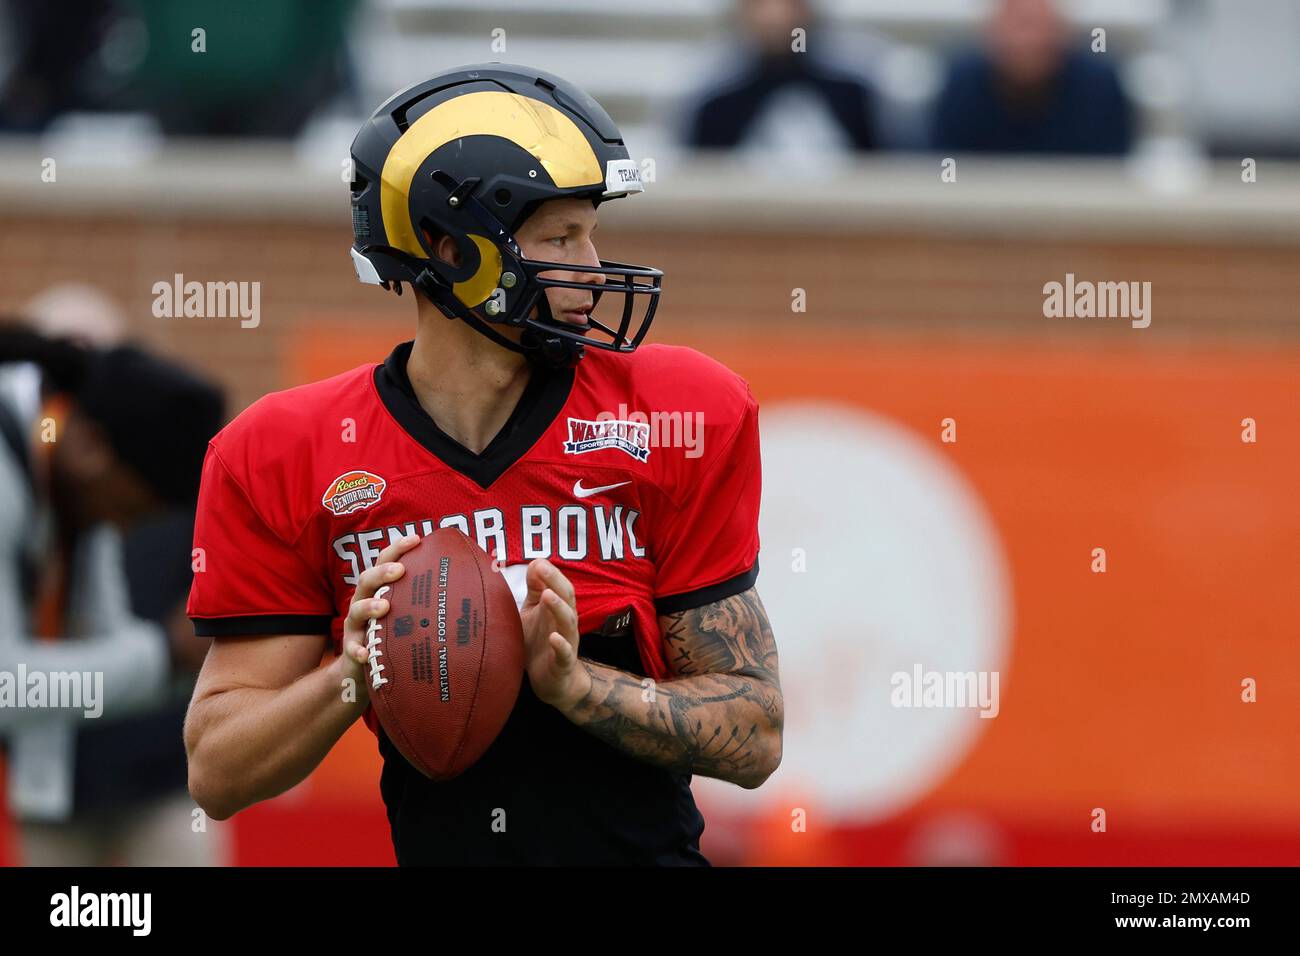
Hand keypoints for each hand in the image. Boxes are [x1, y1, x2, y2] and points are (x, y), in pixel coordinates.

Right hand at [340, 533, 421, 705]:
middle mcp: (364, 603)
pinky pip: (351, 649)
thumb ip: (433, 602)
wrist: (365, 674)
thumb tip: (481, 587)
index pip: (386, 562)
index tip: (416, 539)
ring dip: (369, 607)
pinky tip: (366, 653)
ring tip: (383, 607)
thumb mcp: (413, 617)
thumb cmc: (397, 639)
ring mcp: (356, 627)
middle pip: (367, 580)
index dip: (398, 549)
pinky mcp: (351, 651)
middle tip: (400, 570)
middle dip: (382, 572)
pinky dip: (358, 649)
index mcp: (381, 590)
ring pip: (356, 611)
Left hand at [519, 558, 589, 710]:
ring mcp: (567, 642)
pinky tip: (553, 637)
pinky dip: (561, 645)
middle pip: (566, 597)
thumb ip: (534, 589)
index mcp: (558, 608)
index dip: (550, 572)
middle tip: (542, 568)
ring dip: (558, 607)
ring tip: (547, 595)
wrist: (552, 681)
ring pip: (568, 621)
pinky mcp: (563, 664)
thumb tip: (535, 562)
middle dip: (555, 581)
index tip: (537, 561)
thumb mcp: (533, 612)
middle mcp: (565, 622)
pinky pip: (565, 654)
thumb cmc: (540, 642)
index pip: (559, 585)